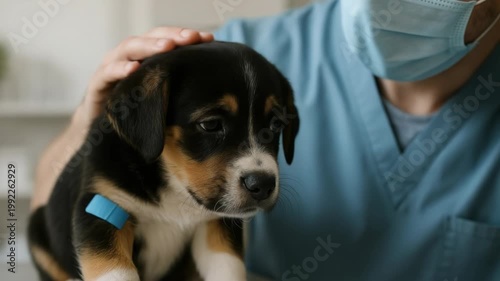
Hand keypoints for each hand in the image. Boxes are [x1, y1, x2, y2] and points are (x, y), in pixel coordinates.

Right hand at [77, 27, 213, 126]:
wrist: (100, 130)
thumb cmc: (134, 109)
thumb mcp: (158, 94)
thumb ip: (176, 84)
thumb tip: (210, 82)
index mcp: (145, 57)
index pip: (167, 39)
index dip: (186, 36)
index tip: (208, 38)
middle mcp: (128, 57)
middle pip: (150, 38)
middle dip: (171, 36)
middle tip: (191, 37)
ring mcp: (111, 68)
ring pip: (128, 48)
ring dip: (148, 46)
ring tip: (167, 46)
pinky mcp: (97, 85)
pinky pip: (107, 73)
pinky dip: (119, 69)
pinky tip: (134, 69)